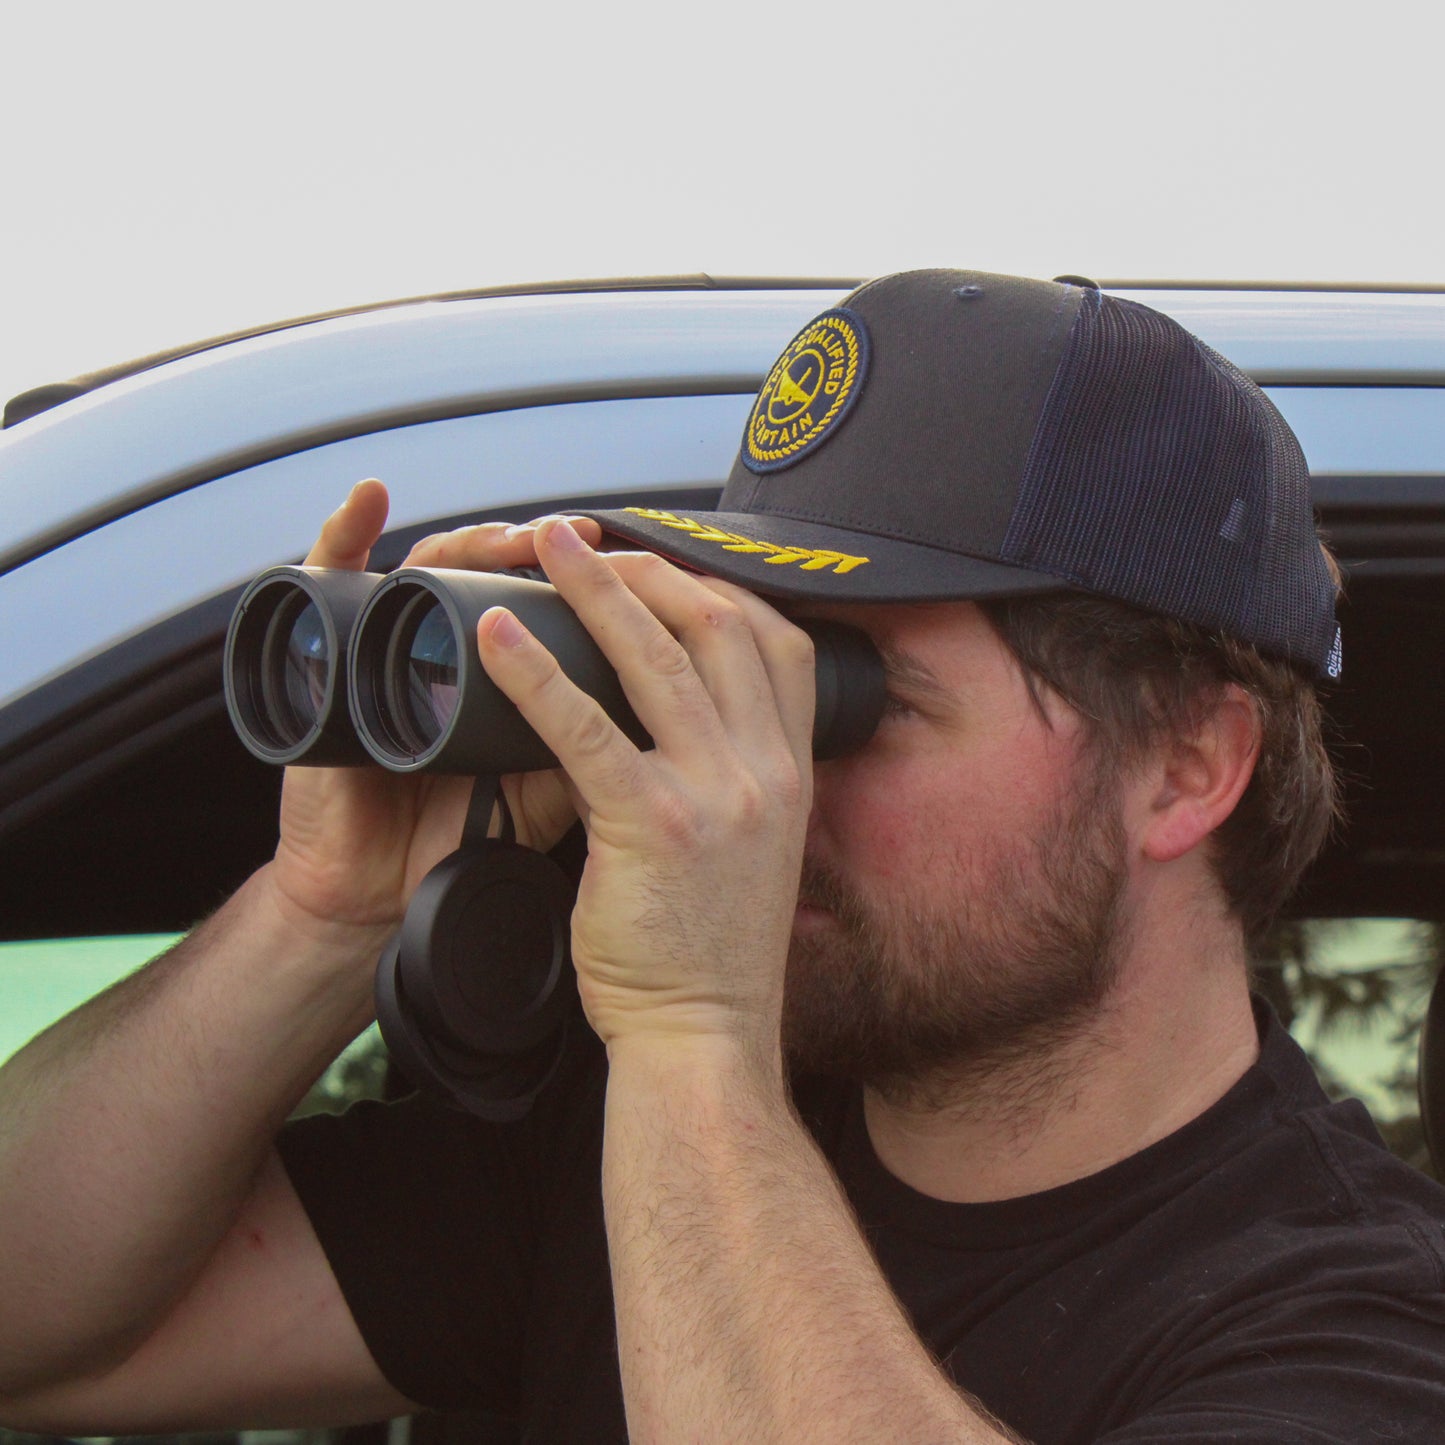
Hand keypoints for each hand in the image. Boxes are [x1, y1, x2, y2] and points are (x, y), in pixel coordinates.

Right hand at [268, 482, 600, 938]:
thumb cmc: (456, 835)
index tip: (636, 566)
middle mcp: (441, 645)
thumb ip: (598, 746)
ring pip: (429, 562)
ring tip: (513, 538)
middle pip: (493, 565)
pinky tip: (368, 499)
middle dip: (540, 547)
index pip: (545, 599)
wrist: (374, 893)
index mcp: (496, 671)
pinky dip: (341, 533)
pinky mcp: (321, 655)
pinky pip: (326, 580)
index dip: (590, 580)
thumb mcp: (544, 791)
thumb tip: (670, 706)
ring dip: (474, 539)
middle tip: (581, 537)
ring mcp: (382, 644)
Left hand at [474, 519, 816, 1053]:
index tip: (662, 568)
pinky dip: (539, 675)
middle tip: (589, 544)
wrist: (706, 1033)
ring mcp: (716, 795)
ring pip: (656, 659)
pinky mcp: (651, 826)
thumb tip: (692, 719)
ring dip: (595, 592)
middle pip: (717, 627)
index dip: (717, 589)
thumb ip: (739, 777)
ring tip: (543, 549)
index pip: (776, 644)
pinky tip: (499, 639)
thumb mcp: (755, 847)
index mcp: (789, 772)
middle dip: (650, 571)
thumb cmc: (711, 947)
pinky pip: (587, 729)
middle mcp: (765, 771)